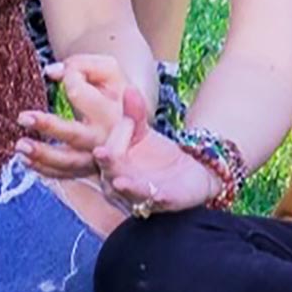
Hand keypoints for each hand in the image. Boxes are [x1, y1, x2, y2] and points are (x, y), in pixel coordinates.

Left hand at [16, 54, 129, 180]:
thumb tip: (51, 72)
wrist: (135, 129)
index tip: (66, 72)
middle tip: (23, 117)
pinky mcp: (87, 170)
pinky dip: (42, 169)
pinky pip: (63, 174)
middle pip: (74, 134)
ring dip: (41, 155)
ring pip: (67, 162)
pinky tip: (24, 159)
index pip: (80, 93)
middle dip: (48, 126)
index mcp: (110, 109)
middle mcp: (103, 137)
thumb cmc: (117, 94)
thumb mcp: (110, 72)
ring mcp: (95, 158)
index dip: (69, 78)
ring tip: (20, 145)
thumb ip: (84, 65)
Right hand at [91, 81, 219, 216]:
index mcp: (114, 165)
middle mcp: (123, 183)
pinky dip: (159, 199)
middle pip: (111, 175)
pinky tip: (159, 194)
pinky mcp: (167, 201)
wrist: (190, 169)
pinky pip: (161, 202)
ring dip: (127, 188)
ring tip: (120, 182)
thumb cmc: (157, 153)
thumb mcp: (143, 130)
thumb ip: (135, 113)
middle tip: (102, 153)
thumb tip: (129, 89)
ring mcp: (144, 195)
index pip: (109, 151)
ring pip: (132, 193)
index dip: (117, 136)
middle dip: (108, 165)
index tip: (128, 121)